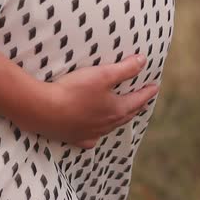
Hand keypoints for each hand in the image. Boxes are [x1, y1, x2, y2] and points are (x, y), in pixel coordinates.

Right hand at [23, 54, 159, 148]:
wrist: (43, 110)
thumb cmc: (74, 90)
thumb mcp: (102, 74)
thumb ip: (124, 69)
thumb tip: (143, 61)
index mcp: (116, 109)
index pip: (137, 99)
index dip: (147, 92)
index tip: (155, 86)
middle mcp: (106, 124)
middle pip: (126, 115)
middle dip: (136, 106)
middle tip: (143, 100)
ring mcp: (90, 133)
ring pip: (110, 127)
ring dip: (119, 119)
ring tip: (123, 114)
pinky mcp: (74, 138)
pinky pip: (90, 138)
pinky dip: (95, 134)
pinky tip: (94, 134)